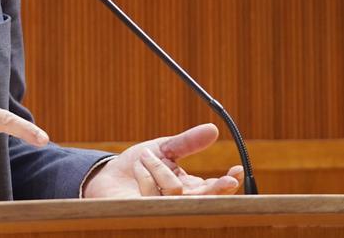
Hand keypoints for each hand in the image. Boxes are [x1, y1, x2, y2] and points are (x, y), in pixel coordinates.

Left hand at [82, 123, 242, 197]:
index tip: (236, 171)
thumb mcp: (165, 149)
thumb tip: (213, 129)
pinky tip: (137, 167)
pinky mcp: (145, 213)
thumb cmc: (138, 165)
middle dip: (216, 190)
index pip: (216, 191)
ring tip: (144, 156)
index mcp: (190, 188)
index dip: (229, 184)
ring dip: (159, 168)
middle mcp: (181, 203)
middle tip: (226, 180)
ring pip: (174, 191)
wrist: (108, 176)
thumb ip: (188, 142)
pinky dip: (146, 174)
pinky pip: (152, 194)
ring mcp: (164, 211)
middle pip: (205, 202)